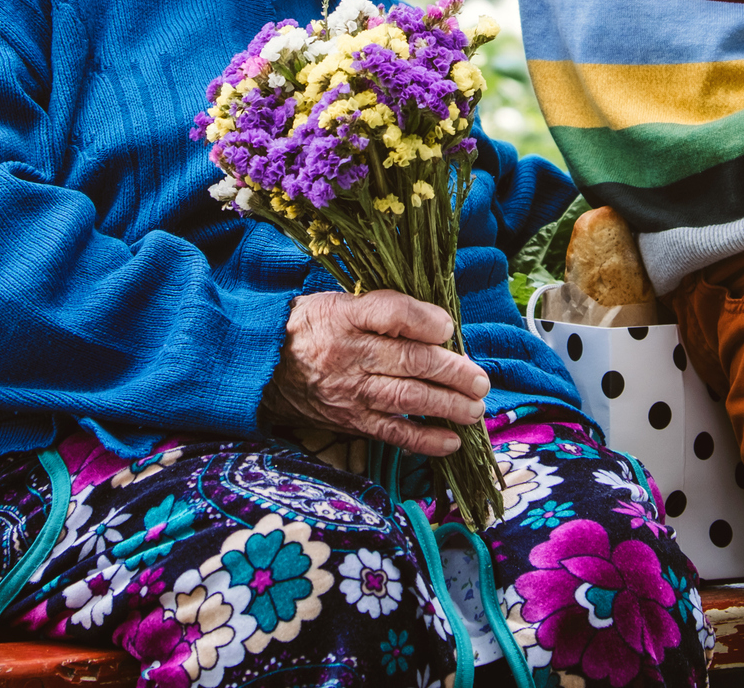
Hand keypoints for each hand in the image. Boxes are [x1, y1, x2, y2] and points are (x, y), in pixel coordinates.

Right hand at [262, 290, 489, 456]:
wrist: (262, 365)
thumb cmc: (311, 327)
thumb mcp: (338, 302)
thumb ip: (383, 309)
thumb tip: (437, 324)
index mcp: (344, 316)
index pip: (391, 312)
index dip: (425, 320)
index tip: (448, 326)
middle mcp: (348, 353)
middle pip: (409, 361)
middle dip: (452, 371)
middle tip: (480, 380)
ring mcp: (348, 391)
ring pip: (406, 398)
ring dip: (447, 406)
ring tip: (475, 409)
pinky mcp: (348, 420)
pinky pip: (390, 432)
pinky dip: (423, 439)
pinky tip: (451, 441)